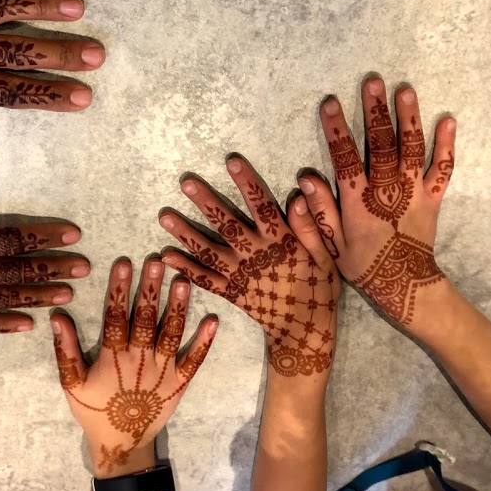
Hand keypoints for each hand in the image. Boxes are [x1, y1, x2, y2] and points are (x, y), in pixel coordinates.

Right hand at [0, 164, 89, 330]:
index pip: (5, 238)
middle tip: (84, 267)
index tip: (72, 233)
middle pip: (12, 270)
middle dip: (50, 267)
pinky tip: (26, 326)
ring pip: (1, 297)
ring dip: (36, 295)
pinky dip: (1, 324)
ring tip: (67, 294)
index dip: (40, 235)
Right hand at [50, 258, 218, 477]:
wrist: (122, 444)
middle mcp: (140, 360)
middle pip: (146, 319)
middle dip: (151, 290)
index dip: (119, 289)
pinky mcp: (180, 384)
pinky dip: (204, 342)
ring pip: (171, 334)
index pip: (115, 316)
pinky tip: (213, 320)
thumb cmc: (94, 411)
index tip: (123, 263)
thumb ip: (66, 350)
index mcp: (112, 358)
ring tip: (184, 281)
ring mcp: (163, 372)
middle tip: (158, 261)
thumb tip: (57, 317)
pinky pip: (194, 361)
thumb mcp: (71, 384)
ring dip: (178, 307)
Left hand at [158, 156, 339, 383]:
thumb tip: (299, 194)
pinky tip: (165, 255)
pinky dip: (185, 268)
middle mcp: (256, 255)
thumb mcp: (326, 256)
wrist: (304, 329)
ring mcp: (239, 275)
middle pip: (227, 224)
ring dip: (185, 233)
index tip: (231, 161)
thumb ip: (312, 227)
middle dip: (206, 202)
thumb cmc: (318, 286)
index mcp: (281, 242)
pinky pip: (204, 279)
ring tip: (164, 216)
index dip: (247, 183)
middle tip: (185, 182)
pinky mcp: (230, 292)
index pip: (262, 206)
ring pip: (209, 251)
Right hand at [300, 77, 455, 329]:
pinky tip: (448, 120)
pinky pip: (442, 169)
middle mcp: (386, 190)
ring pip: (411, 149)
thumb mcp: (332, 244)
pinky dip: (446, 145)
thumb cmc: (363, 266)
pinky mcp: (432, 198)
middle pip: (381, 144)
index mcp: (358, 201)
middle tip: (373, 82)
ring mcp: (412, 192)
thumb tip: (305, 179)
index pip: (345, 158)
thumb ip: (319, 211)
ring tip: (405, 90)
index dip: (336, 130)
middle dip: (376, 112)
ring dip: (409, 118)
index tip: (330, 103)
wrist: (403, 285)